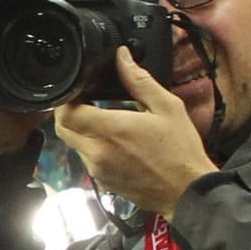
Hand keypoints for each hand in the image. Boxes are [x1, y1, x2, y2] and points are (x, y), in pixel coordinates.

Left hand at [53, 47, 216, 217]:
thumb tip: (122, 57)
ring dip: (81, 130)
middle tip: (85, 102)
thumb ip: (140, 81)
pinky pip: (85, 158)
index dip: (67, 98)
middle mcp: (96, 151)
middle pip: (62, 127)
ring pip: (72, 143)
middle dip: (69, 112)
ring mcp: (96, 168)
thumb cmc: (181, 150)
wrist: (188, 191)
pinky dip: (91, 147)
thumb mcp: (167, 108)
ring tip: (104, 120)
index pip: (66, 112)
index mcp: (110, 129)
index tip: (79, 90)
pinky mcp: (100, 180)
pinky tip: (113, 141)